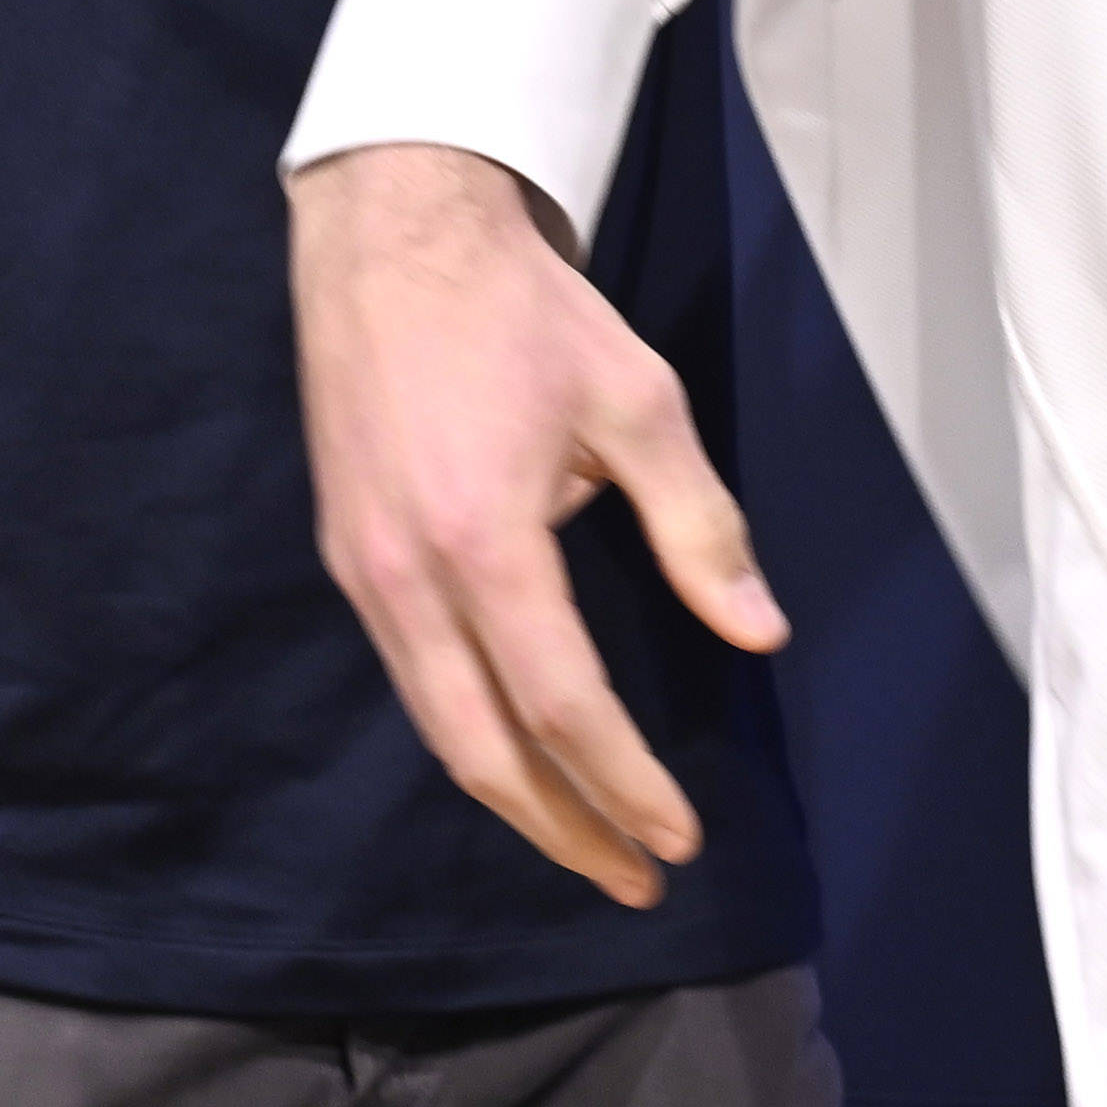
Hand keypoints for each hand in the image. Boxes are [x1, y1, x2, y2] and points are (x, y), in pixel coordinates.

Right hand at [289, 142, 783, 908]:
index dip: (623, 785)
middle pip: (483, 751)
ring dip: (514, 795)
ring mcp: (365, 569)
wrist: (391, 230)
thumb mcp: (638, 401)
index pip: (561, 706)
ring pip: (438, 724)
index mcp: (483, 539)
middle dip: (564, 829)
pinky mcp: (349, 552)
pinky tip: (520, 747)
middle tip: (634, 876)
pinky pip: (411, 675)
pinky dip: (469, 732)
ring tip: (587, 836)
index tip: (678, 839)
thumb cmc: (521, 307)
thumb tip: (757, 632)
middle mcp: (408, 574)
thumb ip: (699, 525)